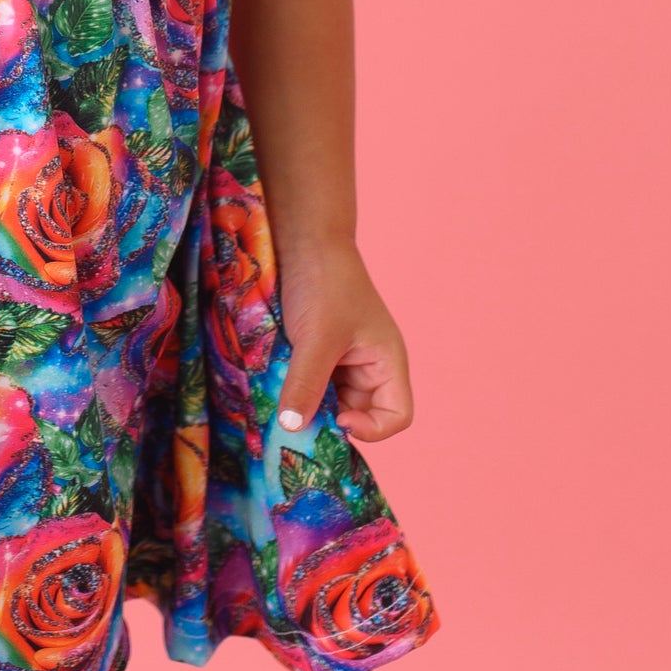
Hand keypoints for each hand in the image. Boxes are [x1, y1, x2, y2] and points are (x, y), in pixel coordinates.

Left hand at [272, 237, 414, 442]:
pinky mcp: (315, 351)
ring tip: (281, 399)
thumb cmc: (324, 282)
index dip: (372, 429)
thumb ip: (306, 384)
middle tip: (295, 419)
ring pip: (329, 400)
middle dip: (329, 419)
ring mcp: (341, 358)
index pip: (396, 415)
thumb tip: (292, 430)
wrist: (303, 240)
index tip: (336, 419)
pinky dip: (295, 387)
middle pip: (358, 413)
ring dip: (307, 403)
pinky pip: (310, 382)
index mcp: (386, 362)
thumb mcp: (317, 338)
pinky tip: (274, 383)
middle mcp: (368, 365)